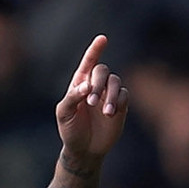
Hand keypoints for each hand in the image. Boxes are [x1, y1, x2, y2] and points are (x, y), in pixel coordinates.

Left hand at [56, 35, 128, 163]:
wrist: (84, 149)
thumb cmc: (70, 129)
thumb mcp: (64, 113)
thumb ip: (73, 97)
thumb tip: (86, 85)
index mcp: (79, 84)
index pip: (88, 63)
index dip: (95, 50)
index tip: (103, 38)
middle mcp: (95, 86)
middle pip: (102, 71)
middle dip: (98, 84)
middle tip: (91, 102)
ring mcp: (108, 95)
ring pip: (115, 81)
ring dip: (109, 95)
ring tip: (105, 112)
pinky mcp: (120, 105)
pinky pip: (124, 94)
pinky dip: (118, 101)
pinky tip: (111, 114)